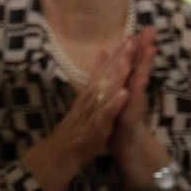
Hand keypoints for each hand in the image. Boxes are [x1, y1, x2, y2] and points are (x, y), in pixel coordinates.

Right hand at [22, 31, 142, 190]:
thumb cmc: (76, 129)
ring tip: (127, 60)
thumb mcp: (85, 101)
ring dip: (116, 76)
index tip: (129, 36)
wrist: (60, 154)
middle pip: (105, 76)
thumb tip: (101, 55)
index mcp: (89, 93)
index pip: (104, 70)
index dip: (117, 53)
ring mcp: (92, 112)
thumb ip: (94, 79)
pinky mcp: (95, 127)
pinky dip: (115, 103)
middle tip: (131, 40)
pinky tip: (124, 93)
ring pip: (105, 91)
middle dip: (118, 58)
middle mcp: (89, 99)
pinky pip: (106, 113)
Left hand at [105, 28, 168, 190]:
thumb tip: (106, 52)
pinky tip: (137, 82)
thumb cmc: (115, 116)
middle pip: (139, 66)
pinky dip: (133, 93)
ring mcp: (132, 102)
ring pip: (139, 80)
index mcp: (126, 83)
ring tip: (150, 48)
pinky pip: (132, 103)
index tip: (141, 25)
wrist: (120, 144)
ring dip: (144, 65)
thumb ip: (111, 72)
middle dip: (144, 48)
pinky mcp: (130, 116)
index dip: (136, 44)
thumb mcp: (111, 91)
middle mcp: (132, 91)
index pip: (132, 60)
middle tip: (151, 30)